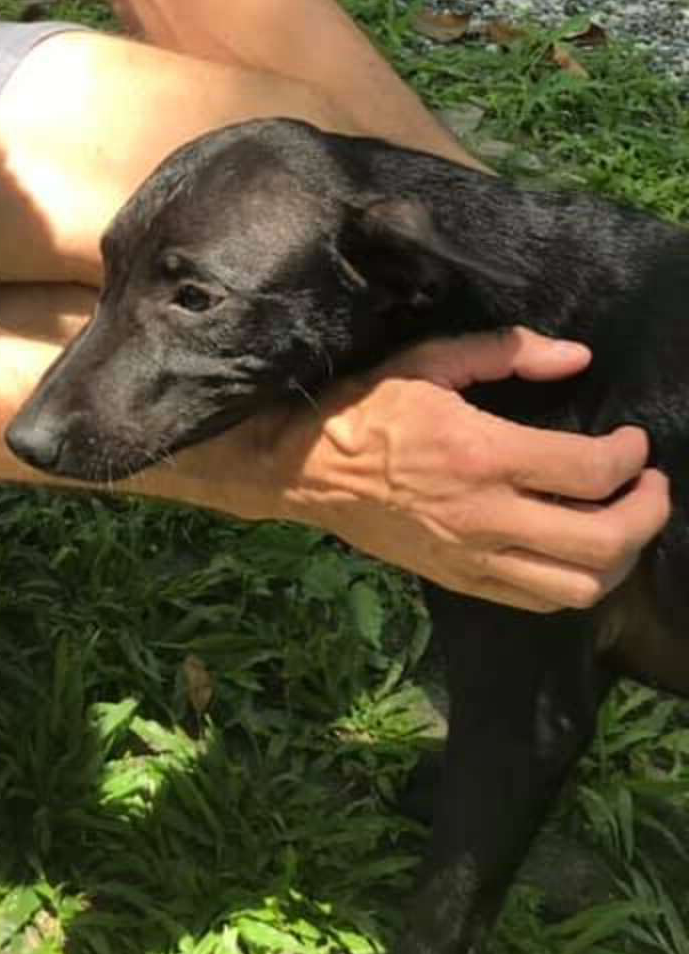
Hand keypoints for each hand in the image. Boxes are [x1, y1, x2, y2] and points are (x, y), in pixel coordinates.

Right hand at [272, 326, 670, 611]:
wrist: (303, 469)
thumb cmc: (365, 406)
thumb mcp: (429, 360)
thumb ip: (506, 352)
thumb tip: (576, 356)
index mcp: (482, 453)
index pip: (590, 471)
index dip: (631, 456)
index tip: (634, 440)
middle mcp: (486, 515)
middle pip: (602, 540)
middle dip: (647, 513)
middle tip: (650, 485)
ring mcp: (473, 557)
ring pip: (578, 586)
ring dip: (618, 559)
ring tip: (620, 524)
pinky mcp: (460, 580)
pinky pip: (537, 602)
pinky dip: (573, 583)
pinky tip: (576, 552)